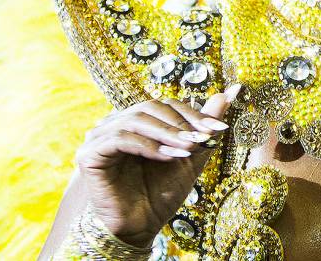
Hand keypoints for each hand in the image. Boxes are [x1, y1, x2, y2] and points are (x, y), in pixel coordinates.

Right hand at [74, 84, 240, 247]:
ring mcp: (100, 137)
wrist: (140, 226)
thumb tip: (230, 92)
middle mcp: (116, 124)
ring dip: (167, 134)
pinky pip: (120, 139)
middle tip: (202, 140)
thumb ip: (204, 125)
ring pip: (137, 119)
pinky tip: (167, 157)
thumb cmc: (161, 192)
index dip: (193, 114)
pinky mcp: (90, 154)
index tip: (219, 128)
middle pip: (151, 107)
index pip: (166, 105)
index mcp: (137, 121)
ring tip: (188, 150)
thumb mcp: (190, 156)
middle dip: (181, 123)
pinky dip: (147, 145)